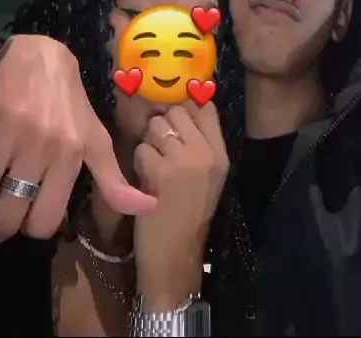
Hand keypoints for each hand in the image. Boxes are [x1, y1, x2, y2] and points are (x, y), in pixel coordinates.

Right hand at [0, 35, 155, 243]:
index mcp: (71, 154)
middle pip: (6, 216)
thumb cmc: (70, 103)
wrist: (41, 55)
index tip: (24, 220)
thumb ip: (114, 179)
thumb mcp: (95, 139)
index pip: (43, 222)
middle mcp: (42, 144)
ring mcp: (8, 131)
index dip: (30, 229)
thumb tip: (149, 207)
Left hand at [133, 101, 228, 310]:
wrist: (175, 253)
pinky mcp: (160, 171)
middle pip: (177, 111)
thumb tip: (180, 107)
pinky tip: (146, 179)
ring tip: (154, 164)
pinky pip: (142, 148)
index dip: (186, 107)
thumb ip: (200, 143)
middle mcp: (205, 152)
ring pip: (156, 126)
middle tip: (162, 149)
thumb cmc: (189, 213)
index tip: (175, 120)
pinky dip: (139, 161)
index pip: (205, 107)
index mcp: (220, 153)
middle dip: (163, 125)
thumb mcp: (208, 176)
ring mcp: (183, 160)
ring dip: (149, 142)